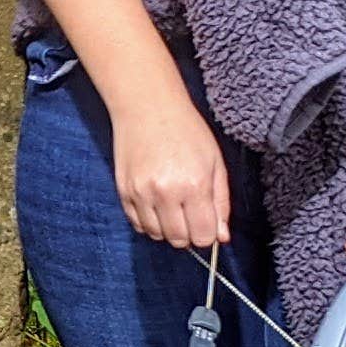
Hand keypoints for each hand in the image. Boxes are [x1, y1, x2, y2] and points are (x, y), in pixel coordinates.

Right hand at [109, 95, 230, 248]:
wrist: (148, 107)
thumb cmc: (186, 130)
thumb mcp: (214, 162)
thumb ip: (221, 202)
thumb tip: (221, 237)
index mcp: (194, 185)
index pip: (203, 236)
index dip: (208, 234)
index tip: (207, 224)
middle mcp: (166, 193)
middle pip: (179, 240)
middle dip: (189, 234)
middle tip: (190, 214)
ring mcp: (141, 193)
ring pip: (157, 235)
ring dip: (167, 229)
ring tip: (172, 207)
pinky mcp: (124, 192)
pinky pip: (137, 224)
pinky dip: (149, 222)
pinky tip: (156, 204)